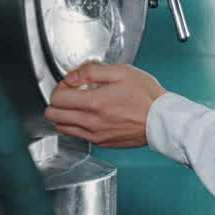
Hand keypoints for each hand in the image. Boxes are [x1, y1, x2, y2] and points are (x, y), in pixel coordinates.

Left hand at [45, 62, 167, 147]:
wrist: (162, 119)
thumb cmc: (146, 95)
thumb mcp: (122, 71)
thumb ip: (92, 71)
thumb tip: (71, 77)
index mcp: (95, 102)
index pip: (57, 99)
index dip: (59, 87)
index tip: (69, 83)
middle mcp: (91, 122)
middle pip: (53, 116)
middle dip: (56, 102)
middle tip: (70, 94)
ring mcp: (95, 135)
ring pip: (62, 128)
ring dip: (63, 115)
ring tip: (78, 104)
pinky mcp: (101, 142)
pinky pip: (78, 135)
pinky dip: (76, 125)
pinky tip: (90, 115)